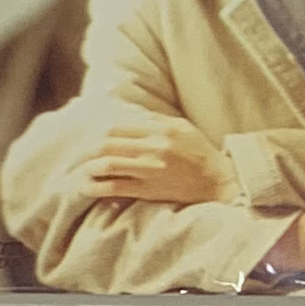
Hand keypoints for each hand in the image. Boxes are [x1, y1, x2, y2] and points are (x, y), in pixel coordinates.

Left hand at [82, 113, 226, 204]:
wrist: (219, 182)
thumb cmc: (201, 153)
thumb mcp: (183, 127)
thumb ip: (156, 120)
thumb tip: (130, 115)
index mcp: (161, 129)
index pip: (119, 126)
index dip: (102, 131)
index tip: (95, 137)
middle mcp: (154, 147)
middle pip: (108, 143)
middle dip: (91, 149)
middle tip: (86, 153)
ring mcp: (150, 169)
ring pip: (108, 164)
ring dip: (90, 167)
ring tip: (86, 171)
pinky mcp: (149, 190)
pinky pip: (116, 188)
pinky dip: (97, 188)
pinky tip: (88, 188)